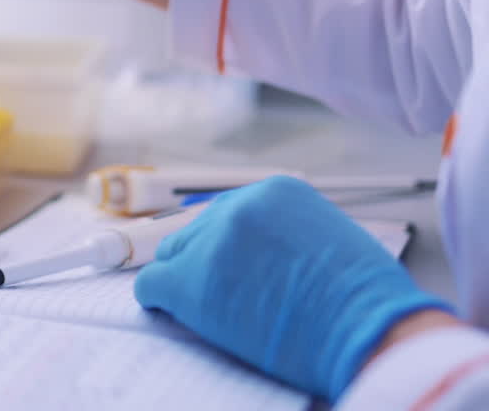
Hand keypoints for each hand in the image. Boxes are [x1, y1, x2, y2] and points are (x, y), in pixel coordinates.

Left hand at [134, 176, 450, 400]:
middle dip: (204, 260)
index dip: (228, 245)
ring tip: (206, 306)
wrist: (368, 327)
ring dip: (184, 278)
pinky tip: (171, 310)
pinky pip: (152, 284)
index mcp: (273, 192)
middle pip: (196, 230)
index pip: (227, 212)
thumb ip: (289, 233)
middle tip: (219, 291)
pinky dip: (158, 299)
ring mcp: (212, 241)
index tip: (232, 266)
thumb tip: (264, 252)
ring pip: (173, 255)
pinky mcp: (191, 279)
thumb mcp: (331, 238)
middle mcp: (238, 206)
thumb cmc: (365, 297)